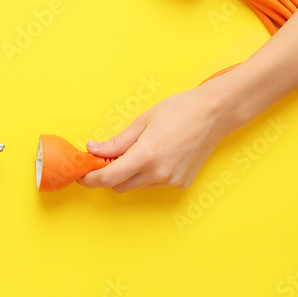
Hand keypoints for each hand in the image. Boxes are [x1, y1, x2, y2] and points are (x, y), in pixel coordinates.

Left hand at [78, 84, 232, 191]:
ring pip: (137, 186)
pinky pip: (155, 184)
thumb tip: (93, 149)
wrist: (215, 113)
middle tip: (106, 158)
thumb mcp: (142, 121)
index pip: (107, 178)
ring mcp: (172, 181)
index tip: (82, 175)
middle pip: (119, 186)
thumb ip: (116, 142)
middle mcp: (159, 173)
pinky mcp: (182, 183)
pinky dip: (148, 175)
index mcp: (146, 156)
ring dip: (129, 175)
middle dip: (109, 175)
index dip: (90, 179)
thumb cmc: (180, 110)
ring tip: (137, 152)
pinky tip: (158, 155)